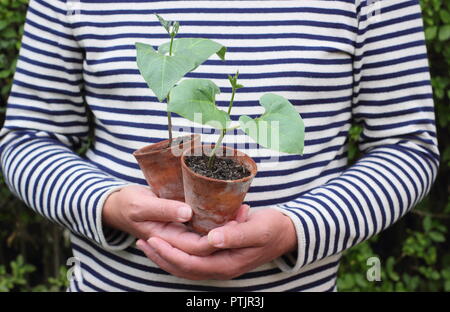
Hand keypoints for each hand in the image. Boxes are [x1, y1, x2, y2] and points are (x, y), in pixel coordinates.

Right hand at [102, 185, 248, 255]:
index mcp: (166, 239)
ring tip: (243, 211)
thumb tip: (187, 213)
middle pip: (207, 245)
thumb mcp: (141, 205)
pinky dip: (216, 222)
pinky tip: (229, 210)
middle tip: (245, 214)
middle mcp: (175, 240)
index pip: (198, 247)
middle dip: (228, 232)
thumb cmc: (126, 204)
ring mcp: (179, 234)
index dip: (217, 237)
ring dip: (225, 228)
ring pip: (206, 238)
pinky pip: (201, 229)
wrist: (116, 205)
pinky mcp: (181, 226)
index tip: (234, 222)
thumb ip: (163, 209)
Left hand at [136, 208, 296, 279]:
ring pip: (185, 267)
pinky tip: (168, 244)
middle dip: (161, 257)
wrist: (286, 233)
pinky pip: (192, 260)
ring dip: (165, 257)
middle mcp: (220, 268)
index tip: (153, 238)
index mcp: (227, 263)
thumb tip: (212, 240)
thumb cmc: (272, 228)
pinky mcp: (219, 257)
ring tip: (146, 245)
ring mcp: (219, 265)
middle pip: (183, 268)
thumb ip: (236, 235)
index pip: (191, 263)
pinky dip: (176, 254)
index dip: (170, 253)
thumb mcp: (257, 229)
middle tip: (141, 242)